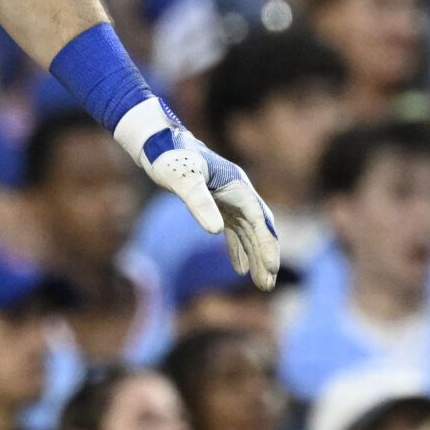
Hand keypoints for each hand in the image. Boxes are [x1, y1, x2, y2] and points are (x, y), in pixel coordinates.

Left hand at [109, 99, 281, 290]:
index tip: (271, 267)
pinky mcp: (218, 204)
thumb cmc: (170, 158)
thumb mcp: (183, 180)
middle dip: (265, 256)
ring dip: (254, 257)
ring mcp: (230, 199)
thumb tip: (216, 231)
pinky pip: (234, 231)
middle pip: (259, 228)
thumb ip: (199, 203)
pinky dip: (238, 249)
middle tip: (268, 285)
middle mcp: (239, 192)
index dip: (266, 244)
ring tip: (262, 284)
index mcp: (237, 185)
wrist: (158, 144)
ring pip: (249, 232)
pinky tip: (240, 269)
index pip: (259, 219)